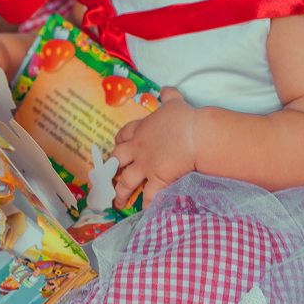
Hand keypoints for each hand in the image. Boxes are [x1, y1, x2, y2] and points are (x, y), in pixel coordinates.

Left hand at [112, 86, 195, 207]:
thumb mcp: (174, 102)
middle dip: (111, 170)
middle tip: (107, 178)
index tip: (116, 147)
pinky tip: (143, 214)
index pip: (123, 135)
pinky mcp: (157, 179)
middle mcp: (138, 149)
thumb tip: (166, 88)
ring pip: (126, 182)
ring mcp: (146, 166)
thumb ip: (168, 96)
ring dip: (120, 194)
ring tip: (117, 203)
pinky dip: (146, 206)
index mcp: (141, 130)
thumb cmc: (185, 118)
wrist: (195, 134)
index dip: (118, 142)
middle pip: (117, 160)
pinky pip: (148, 196)